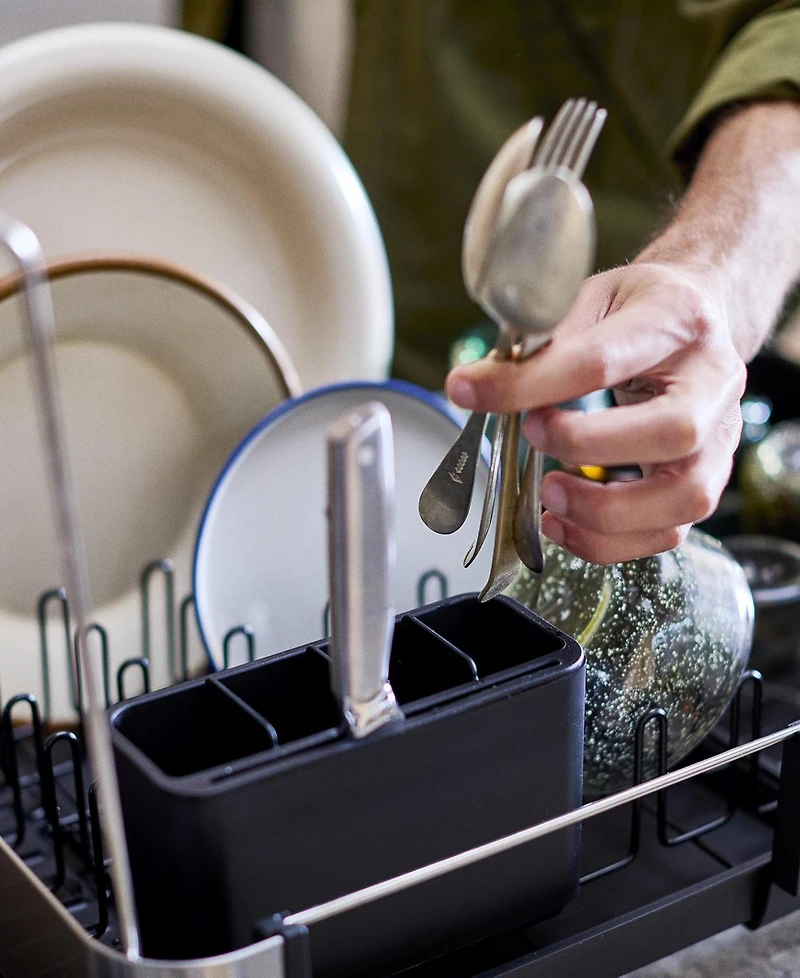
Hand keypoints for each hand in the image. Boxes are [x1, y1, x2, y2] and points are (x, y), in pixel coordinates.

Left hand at [445, 260, 745, 563]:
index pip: (602, 360)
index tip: (468, 391)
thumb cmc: (640, 309)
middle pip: (672, 432)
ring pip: (684, 497)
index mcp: (677, 321)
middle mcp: (713, 383)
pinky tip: (563, 523)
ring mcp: (719, 439)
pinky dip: (609, 541)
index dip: (529, 383)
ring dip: (604, 512)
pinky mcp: (705, 480)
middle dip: (588, 446)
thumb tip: (477, 386)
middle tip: (531, 435)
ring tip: (548, 495)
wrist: (698, 317)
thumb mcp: (592, 299)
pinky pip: (667, 531)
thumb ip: (543, 342)